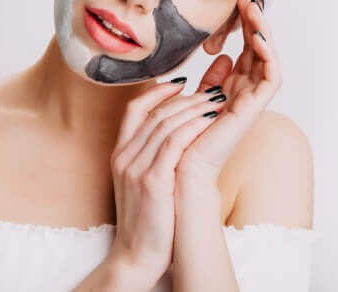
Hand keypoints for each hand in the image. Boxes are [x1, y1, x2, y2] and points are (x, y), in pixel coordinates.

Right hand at [107, 78, 228, 284]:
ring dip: (194, 108)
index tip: (180, 82)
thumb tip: (181, 131)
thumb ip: (155, 155)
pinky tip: (209, 121)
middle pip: (154, 113)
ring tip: (217, 101)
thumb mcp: (145, 181)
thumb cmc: (149, 220)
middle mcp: (124, 157)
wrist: (138, 256)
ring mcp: (135, 168)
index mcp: (120, 154)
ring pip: (164, 123)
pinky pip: (173, 144)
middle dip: (186, 97)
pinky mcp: (151, 181)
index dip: (156, 91)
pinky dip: (192, 127)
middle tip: (212, 90)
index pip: (134, 109)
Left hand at [176, 0, 280, 187]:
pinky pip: (272, 77)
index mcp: (232, 91)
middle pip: (259, 50)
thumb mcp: (194, 98)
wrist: (179, 171)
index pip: (246, 51)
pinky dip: (269, 55)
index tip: (236, 4)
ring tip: (253, 9)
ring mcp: (252, 101)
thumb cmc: (180, 140)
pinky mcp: (254, 109)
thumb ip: (209, 79)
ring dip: (263, 32)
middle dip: (255, 23)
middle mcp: (246, 94)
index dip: (244, 27)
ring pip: (268, 59)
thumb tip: (221, 56)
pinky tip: (257, 36)